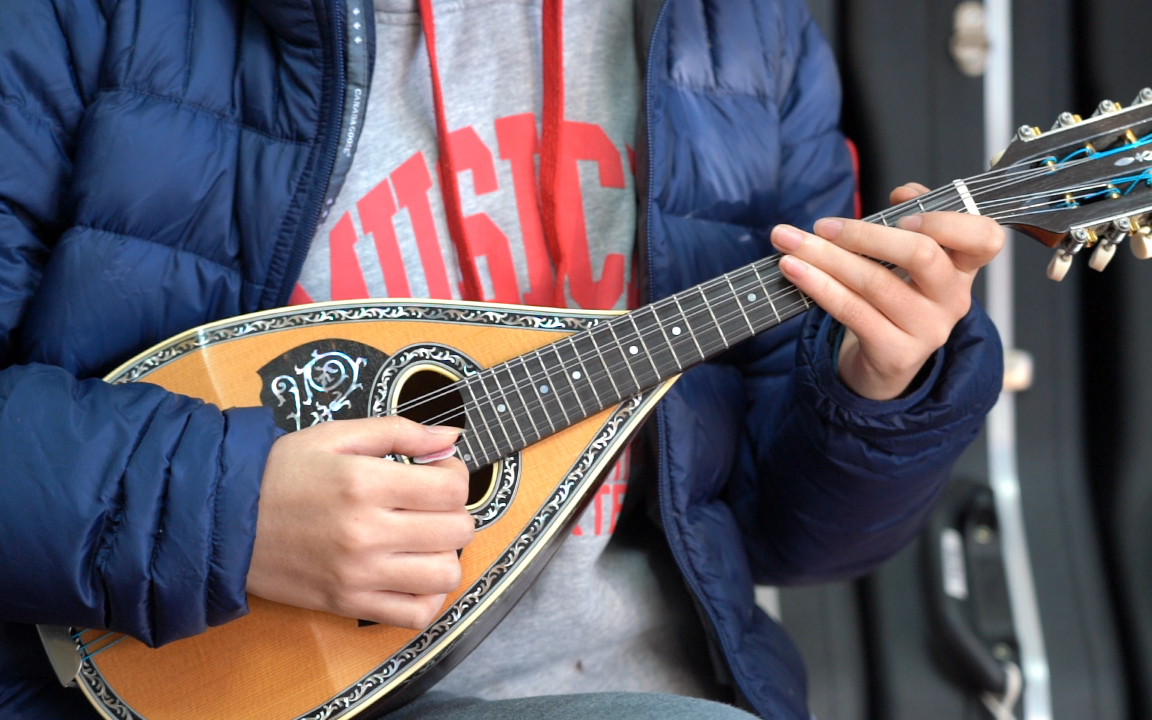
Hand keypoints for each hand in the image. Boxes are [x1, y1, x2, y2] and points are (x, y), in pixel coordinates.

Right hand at [247, 417, 473, 628]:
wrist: (221, 521)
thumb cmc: (279, 472)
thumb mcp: (336, 436)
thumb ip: (399, 432)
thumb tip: (451, 438)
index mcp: (365, 483)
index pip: (452, 489)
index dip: (455, 475)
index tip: (436, 472)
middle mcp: (366, 532)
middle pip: (457, 531)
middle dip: (453, 512)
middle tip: (429, 505)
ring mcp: (359, 575)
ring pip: (446, 575)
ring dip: (445, 555)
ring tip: (423, 540)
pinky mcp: (348, 605)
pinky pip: (417, 615)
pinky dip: (428, 596)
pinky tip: (413, 573)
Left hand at [770, 183, 1004, 399]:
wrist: (886, 361)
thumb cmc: (896, 298)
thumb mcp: (910, 261)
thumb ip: (912, 221)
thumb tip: (905, 193)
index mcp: (963, 268)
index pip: (985, 239)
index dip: (949, 221)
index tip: (903, 210)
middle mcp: (952, 299)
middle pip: (921, 255)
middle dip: (866, 233)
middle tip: (824, 225)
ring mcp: (927, 329)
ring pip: (875, 282)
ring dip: (825, 257)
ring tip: (789, 242)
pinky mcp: (896, 352)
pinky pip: (852, 311)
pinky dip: (818, 285)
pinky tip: (793, 269)